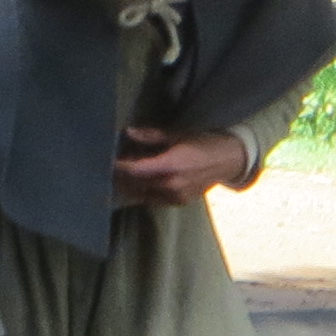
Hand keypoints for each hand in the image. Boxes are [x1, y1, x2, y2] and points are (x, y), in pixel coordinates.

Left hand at [112, 125, 246, 206]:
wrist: (228, 160)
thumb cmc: (202, 142)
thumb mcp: (176, 135)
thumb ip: (150, 137)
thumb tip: (128, 132)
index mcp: (170, 165)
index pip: (134, 171)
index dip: (118, 166)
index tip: (106, 158)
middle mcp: (171, 185)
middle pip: (134, 184)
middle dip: (120, 175)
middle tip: (111, 163)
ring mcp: (175, 197)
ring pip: (141, 194)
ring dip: (129, 184)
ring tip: (122, 171)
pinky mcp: (177, 203)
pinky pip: (152, 199)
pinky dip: (142, 190)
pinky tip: (139, 180)